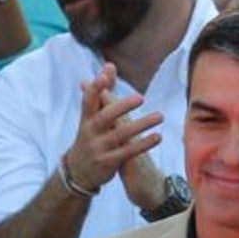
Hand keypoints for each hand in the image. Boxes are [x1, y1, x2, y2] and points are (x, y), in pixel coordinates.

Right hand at [64, 63, 162, 193]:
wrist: (78, 172)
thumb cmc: (90, 137)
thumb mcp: (92, 116)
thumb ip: (103, 91)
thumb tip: (110, 65)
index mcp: (86, 119)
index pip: (88, 100)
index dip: (95, 87)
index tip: (105, 75)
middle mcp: (90, 132)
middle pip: (104, 117)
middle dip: (121, 107)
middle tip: (141, 98)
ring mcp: (98, 148)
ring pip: (120, 135)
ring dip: (141, 125)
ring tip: (160, 116)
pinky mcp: (107, 162)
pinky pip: (128, 152)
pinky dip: (143, 144)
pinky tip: (157, 136)